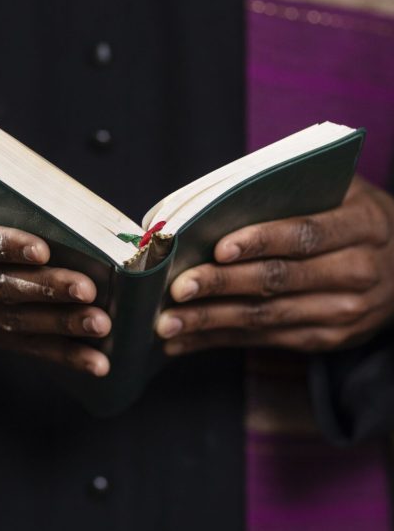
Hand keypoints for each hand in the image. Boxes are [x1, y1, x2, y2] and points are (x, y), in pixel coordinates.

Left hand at [156, 176, 393, 354]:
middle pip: (280, 280)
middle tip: (176, 288)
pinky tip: (184, 341)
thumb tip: (221, 196)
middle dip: (223, 286)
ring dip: (211, 321)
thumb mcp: (342, 191)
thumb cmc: (354, 217)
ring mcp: (345, 313)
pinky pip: (267, 341)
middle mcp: (358, 272)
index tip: (218, 248)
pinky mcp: (327, 339)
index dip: (262, 241)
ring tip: (166, 322)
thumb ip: (295, 189)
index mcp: (363, 225)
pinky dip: (220, 340)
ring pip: (268, 317)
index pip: (306, 234)